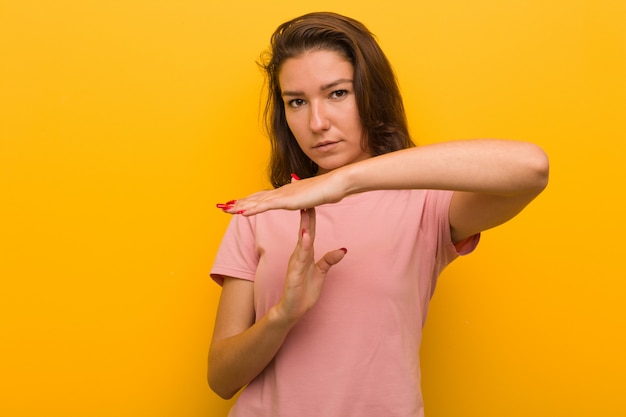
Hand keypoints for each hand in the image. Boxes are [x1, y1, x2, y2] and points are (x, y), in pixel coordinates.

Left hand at [216, 171, 346, 215]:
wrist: (336, 184)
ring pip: (256, 202)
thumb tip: (298, 193)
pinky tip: (242, 213)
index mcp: (286, 192)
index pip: (263, 197)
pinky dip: (252, 210)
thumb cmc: (327, 190)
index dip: (249, 201)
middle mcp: (281, 192)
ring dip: (240, 206)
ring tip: (225, 210)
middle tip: (222, 206)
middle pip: (255, 198)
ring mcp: (283, 195)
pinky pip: (265, 206)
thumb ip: (302, 196)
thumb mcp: (311, 196)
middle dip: (238, 203)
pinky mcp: (287, 201)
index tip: (237, 204)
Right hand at [274, 208, 346, 326]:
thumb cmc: (304, 292)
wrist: (292, 310)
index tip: (313, 202)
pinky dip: (303, 247)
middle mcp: (298, 256)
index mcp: (305, 254)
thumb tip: (342, 249)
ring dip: (304, 227)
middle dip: (306, 216)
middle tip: (308, 198)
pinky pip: (300, 258)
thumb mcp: (321, 273)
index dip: (311, 218)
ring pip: (301, 242)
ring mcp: (296, 264)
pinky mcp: (295, 274)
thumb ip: (329, 260)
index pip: (309, 232)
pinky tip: (305, 237)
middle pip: (304, 232)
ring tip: (306, 212)